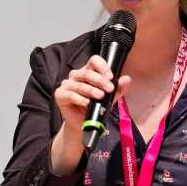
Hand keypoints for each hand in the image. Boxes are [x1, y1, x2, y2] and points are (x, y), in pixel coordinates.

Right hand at [50, 55, 130, 173]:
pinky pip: (69, 94)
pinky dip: (79, 99)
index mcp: (88, 72)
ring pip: (79, 84)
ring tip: (100, 96)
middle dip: (99, 80)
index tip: (110, 77)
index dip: (102, 66)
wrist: (85, 124)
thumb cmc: (96, 108)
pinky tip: (86, 103)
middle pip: (86, 72)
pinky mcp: (60, 95)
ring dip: (91, 90)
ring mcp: (67, 85)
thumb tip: (127, 79)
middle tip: (109, 89)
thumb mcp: (110, 98)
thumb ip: (118, 88)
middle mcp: (76, 76)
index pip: (94, 60)